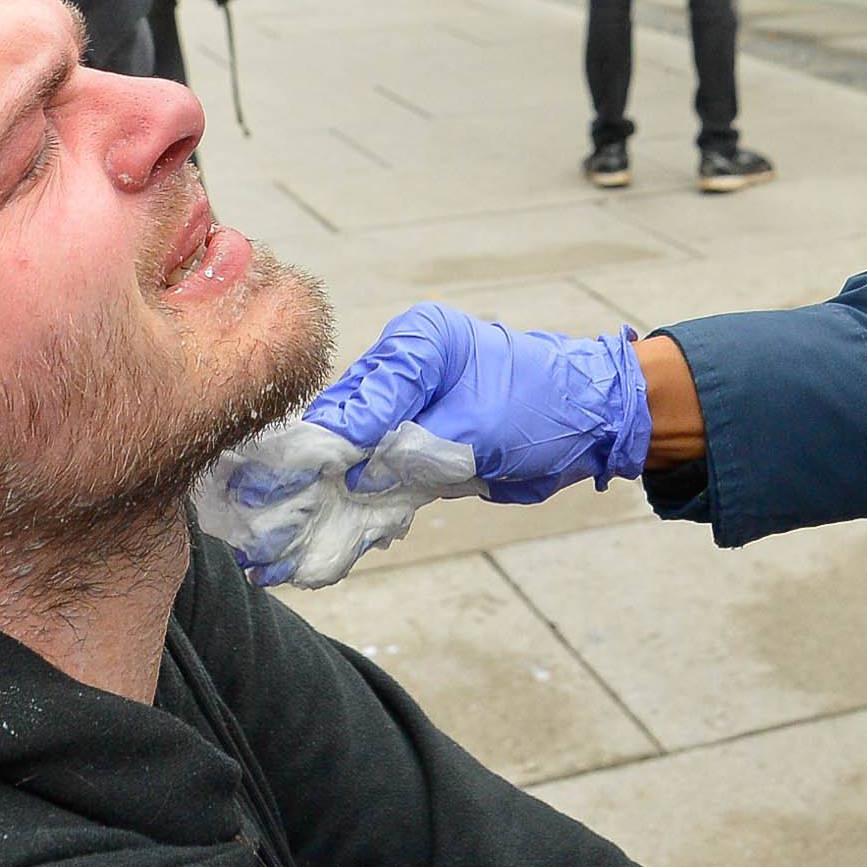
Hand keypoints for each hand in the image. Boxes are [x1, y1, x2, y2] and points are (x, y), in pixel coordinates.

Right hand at [304, 302, 650, 503]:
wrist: (589, 425)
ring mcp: (406, 401)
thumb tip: (356, 472)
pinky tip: (335, 524)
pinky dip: (360, 493)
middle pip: (345, 417)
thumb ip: (416, 445)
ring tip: (293, 525)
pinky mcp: (416, 435)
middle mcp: (402, 364)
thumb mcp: (478, 427)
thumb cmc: (543, 408)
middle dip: (319, 464)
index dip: (333, 440)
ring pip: (354, 445)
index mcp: (417, 341)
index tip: (303, 478)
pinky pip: (377, 465)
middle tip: (278, 506)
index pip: (361, 393)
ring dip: (332, 484)